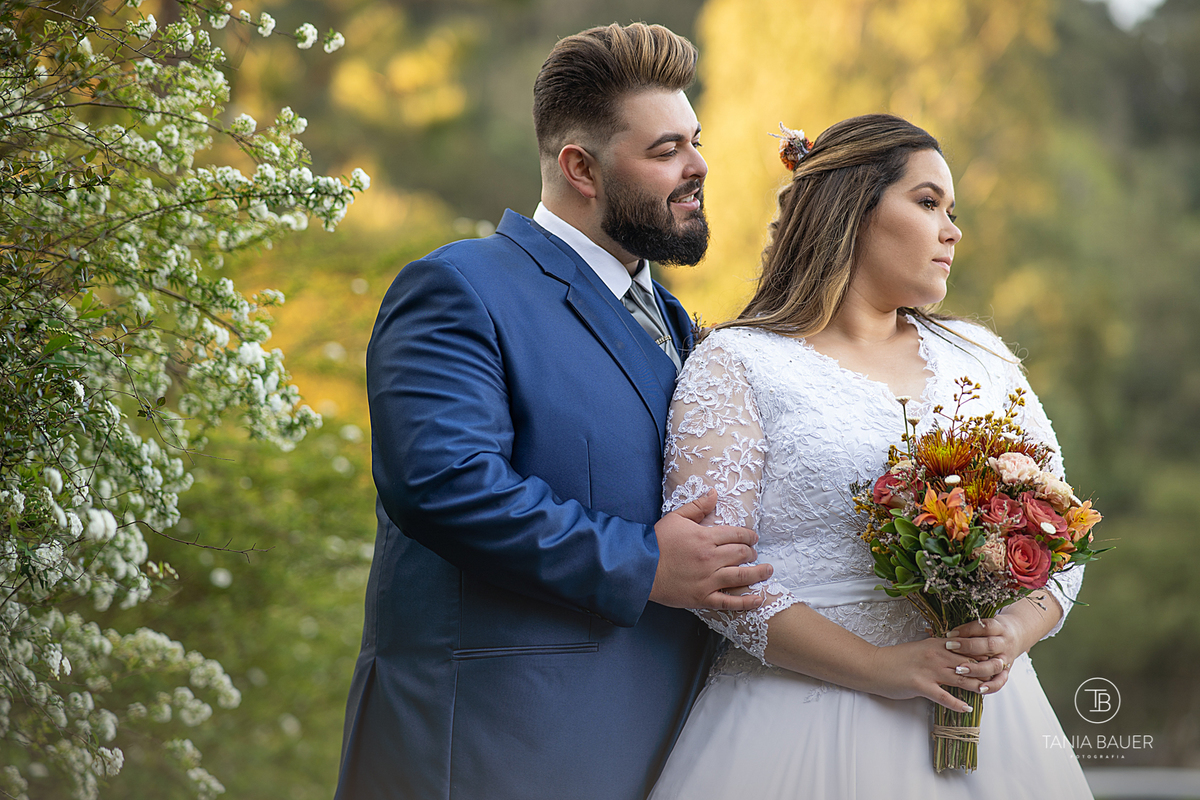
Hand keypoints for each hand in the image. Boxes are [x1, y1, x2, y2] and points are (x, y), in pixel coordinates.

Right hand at [649, 491, 772, 610]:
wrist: (639, 568)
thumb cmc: (656, 542)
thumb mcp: (676, 518)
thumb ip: (698, 507)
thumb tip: (715, 494)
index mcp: (705, 538)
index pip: (736, 534)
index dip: (748, 535)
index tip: (753, 537)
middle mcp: (711, 559)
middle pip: (742, 554)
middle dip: (752, 552)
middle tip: (754, 553)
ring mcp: (708, 580)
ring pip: (742, 576)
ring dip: (759, 573)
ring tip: (768, 570)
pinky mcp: (703, 598)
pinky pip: (730, 601)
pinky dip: (746, 602)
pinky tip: (759, 599)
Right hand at [866, 638, 999, 711]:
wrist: (873, 665)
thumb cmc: (895, 658)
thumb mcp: (919, 648)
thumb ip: (937, 649)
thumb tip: (953, 653)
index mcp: (936, 644)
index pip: (967, 648)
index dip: (982, 655)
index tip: (993, 661)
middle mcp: (936, 655)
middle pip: (969, 663)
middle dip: (985, 671)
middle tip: (997, 678)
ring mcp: (929, 671)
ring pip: (961, 679)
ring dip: (976, 687)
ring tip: (987, 692)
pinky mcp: (921, 686)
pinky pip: (944, 697)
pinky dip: (957, 703)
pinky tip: (966, 708)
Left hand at [944, 615, 1032, 694]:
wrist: (1018, 636)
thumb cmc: (993, 631)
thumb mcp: (985, 624)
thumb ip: (970, 629)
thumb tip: (949, 634)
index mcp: (998, 628)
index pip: (984, 627)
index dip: (967, 630)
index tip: (950, 634)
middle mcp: (1004, 644)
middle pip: (989, 645)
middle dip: (968, 647)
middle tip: (951, 647)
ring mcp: (1006, 659)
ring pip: (994, 665)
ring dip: (976, 669)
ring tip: (959, 670)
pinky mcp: (1006, 672)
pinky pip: (1001, 681)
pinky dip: (991, 686)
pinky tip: (979, 688)